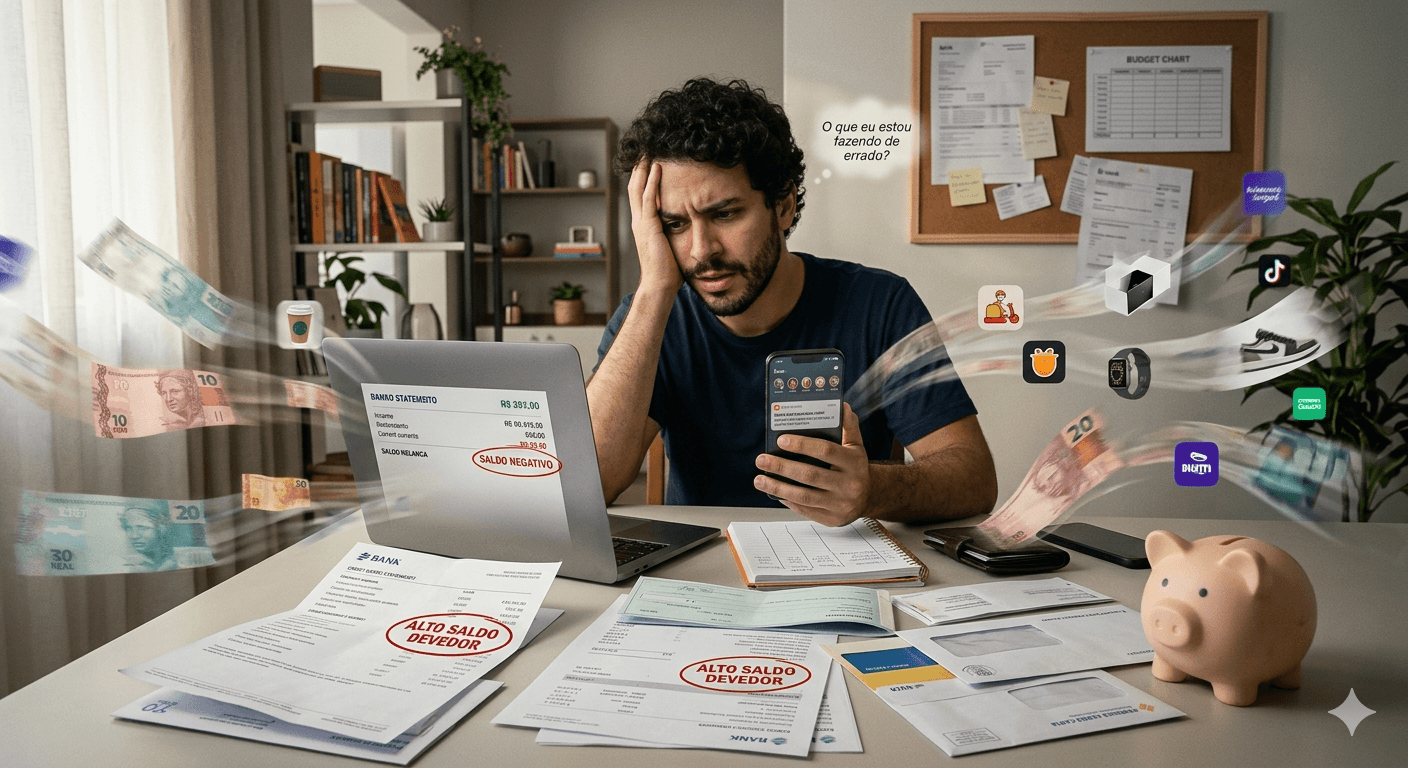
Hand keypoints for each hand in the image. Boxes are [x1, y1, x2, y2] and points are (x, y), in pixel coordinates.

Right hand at [627, 160, 683, 295]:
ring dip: (644, 168)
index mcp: (643, 225)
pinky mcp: (649, 226)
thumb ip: (674, 232)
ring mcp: (641, 223)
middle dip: (639, 166)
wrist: (660, 285)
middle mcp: (638, 221)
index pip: (639, 194)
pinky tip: (657, 167)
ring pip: (638, 187)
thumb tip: (688, 224)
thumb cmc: (668, 270)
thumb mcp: (671, 245)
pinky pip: (649, 198)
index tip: (649, 160)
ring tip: (649, 151)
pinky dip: (652, 181)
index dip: (642, 176)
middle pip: (634, 186)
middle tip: (646, 149)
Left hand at [754, 404, 869, 525]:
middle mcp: (849, 484)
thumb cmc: (855, 467)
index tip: (781, 441)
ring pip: (804, 495)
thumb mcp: (856, 446)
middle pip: (810, 474)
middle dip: (782, 467)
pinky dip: (788, 501)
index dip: (802, 445)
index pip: (825, 451)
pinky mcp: (832, 518)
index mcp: (854, 463)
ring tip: (759, 480)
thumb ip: (849, 426)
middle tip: (761, 460)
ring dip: (778, 487)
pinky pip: (805, 509)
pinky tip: (775, 493)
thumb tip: (842, 407)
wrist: (869, 497)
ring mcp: (840, 503)